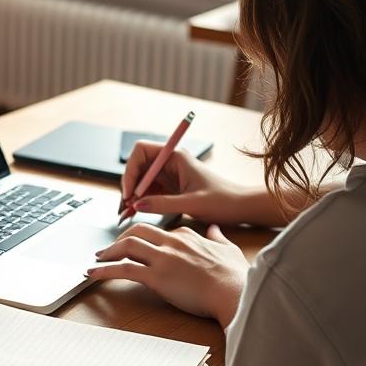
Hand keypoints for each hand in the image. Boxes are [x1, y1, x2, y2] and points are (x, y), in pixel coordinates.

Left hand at [89, 223, 248, 327]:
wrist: (235, 292)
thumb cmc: (235, 276)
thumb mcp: (229, 249)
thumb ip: (217, 237)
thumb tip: (214, 228)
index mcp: (187, 235)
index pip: (160, 231)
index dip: (145, 238)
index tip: (138, 245)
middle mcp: (172, 242)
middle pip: (137, 231)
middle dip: (120, 238)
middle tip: (110, 249)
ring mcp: (163, 258)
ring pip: (127, 245)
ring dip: (108, 251)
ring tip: (98, 259)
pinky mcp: (156, 276)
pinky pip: (123, 269)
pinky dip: (104, 270)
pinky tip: (93, 274)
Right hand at [121, 140, 267, 225]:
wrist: (240, 208)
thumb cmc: (223, 200)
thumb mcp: (191, 203)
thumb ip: (162, 204)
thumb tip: (137, 205)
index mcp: (175, 157)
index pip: (141, 151)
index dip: (131, 170)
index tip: (130, 192)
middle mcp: (170, 162)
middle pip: (138, 166)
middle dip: (129, 185)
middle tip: (124, 206)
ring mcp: (169, 175)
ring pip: (141, 180)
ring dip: (133, 195)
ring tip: (126, 213)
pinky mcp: (171, 188)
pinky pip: (149, 191)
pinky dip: (140, 201)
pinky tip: (135, 213)